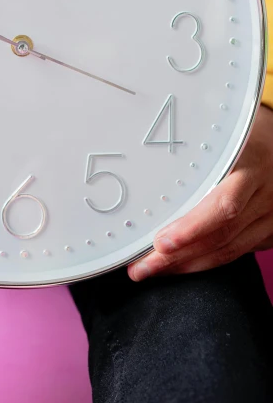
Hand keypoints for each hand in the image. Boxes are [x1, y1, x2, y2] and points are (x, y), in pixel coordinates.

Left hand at [128, 103, 272, 280]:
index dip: (192, 228)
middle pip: (220, 236)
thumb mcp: (226, 134)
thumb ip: (197, 149)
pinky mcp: (270, 231)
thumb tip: (146, 159)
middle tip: (141, 266)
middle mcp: (265, 196)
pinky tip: (182, 263)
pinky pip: (237, 253)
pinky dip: (207, 261)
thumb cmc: (245, 133)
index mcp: (251, 166)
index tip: (161, 242)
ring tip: (152, 270)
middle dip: (177, 256)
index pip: (223, 205)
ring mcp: (270, 217)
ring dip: (187, 264)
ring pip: (228, 251)